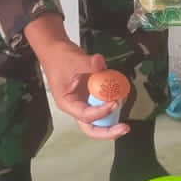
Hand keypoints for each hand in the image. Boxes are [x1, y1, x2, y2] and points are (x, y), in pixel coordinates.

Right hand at [26, 16, 123, 138]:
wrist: (56, 49)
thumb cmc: (59, 58)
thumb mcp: (75, 60)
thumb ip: (90, 63)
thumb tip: (100, 63)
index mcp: (68, 103)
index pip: (85, 116)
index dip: (101, 112)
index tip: (114, 103)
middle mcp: (77, 106)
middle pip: (92, 127)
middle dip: (109, 131)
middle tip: (124, 128)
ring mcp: (85, 101)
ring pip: (100, 119)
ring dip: (113, 116)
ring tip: (123, 102)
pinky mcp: (92, 95)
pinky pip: (104, 103)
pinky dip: (113, 100)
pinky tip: (120, 93)